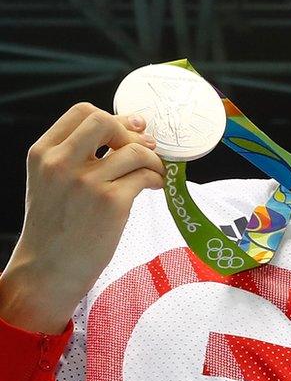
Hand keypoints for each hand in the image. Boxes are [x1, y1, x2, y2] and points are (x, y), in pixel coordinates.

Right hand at [0, 104, 165, 333]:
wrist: (48, 268)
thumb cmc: (56, 226)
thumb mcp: (52, 181)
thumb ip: (81, 155)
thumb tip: (135, 127)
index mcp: (43, 153)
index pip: (82, 112)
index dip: (114, 117)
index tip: (133, 128)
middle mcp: (60, 163)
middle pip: (105, 120)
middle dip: (131, 132)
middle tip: (145, 150)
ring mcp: (85, 183)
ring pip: (134, 150)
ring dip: (153, 159)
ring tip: (155, 173)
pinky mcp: (110, 203)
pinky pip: (145, 176)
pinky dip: (157, 178)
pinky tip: (155, 186)